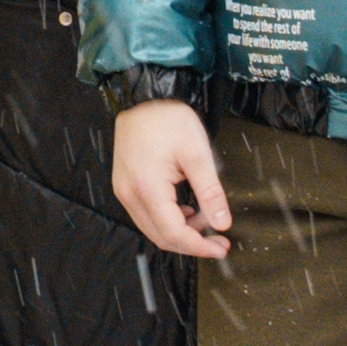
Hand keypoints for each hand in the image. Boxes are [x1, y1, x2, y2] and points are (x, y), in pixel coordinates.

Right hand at [110, 99, 232, 258]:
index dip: (199, 247)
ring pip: (152, 229)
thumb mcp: (197, 153)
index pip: (173, 233)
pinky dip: (167, 221)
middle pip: (161, 237)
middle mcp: (129, 194)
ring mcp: (124, 191)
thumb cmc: (169, 119)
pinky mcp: (125, 186)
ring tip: (205, 220)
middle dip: (192, 244)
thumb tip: (222, 223)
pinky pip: (146, 216)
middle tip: (219, 242)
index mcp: (147, 187)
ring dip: (180, 232)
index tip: (222, 247)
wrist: (143, 98)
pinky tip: (186, 211)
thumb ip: (210, 192)